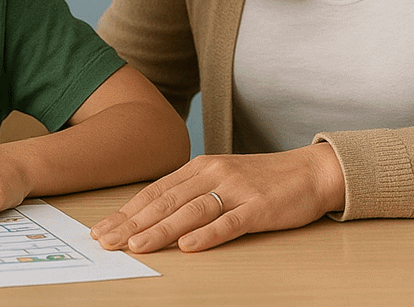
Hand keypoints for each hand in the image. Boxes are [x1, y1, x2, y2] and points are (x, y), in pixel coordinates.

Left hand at [89, 143, 343, 252]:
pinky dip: (208, 234)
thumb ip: (191, 192)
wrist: (311, 171)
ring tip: (137, 244)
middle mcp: (214, 173)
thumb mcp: (221, 178)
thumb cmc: (262, 179)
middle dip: (132, 223)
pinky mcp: (259, 207)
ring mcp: (237, 190)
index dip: (127, 211)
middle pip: (166, 201)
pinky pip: (230, 222)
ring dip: (162, 229)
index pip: (156, 191)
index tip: (103, 229)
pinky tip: (188, 246)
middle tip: (106, 241)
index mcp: (200, 166)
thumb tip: (153, 215)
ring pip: (191, 211)